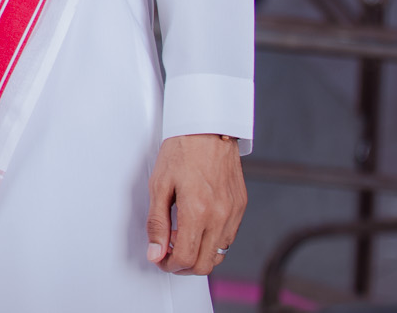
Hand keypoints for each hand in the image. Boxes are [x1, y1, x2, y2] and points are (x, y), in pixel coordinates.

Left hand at [146, 133, 244, 274]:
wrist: (208, 129)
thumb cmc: (182, 151)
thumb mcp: (159, 185)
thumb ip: (157, 224)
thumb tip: (155, 253)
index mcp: (197, 211)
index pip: (185, 258)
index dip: (169, 265)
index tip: (160, 258)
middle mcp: (220, 216)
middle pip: (204, 264)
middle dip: (183, 266)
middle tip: (168, 253)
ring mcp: (234, 213)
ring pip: (219, 254)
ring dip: (199, 255)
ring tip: (182, 237)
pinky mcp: (241, 207)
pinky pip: (228, 238)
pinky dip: (212, 241)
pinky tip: (198, 226)